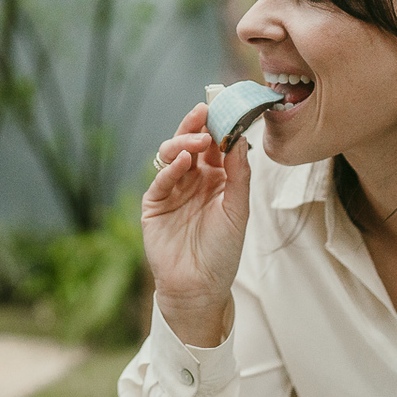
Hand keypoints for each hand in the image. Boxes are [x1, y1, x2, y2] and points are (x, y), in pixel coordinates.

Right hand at [143, 103, 250, 346]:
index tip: (224, 108)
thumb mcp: (238, 211)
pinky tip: (182, 163)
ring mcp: (173, 190)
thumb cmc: (222, 252)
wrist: (199, 287)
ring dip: (183, 143)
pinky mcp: (154, 204)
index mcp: (217, 179)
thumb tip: (242, 140)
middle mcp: (194, 180)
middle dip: (196, 127)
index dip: (218, 126)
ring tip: (197, 142)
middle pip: (191, 143)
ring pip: (172, 156)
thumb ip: (239, 176)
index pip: (215, 145)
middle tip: (205, 114)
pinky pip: (160, 180)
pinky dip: (170, 169)